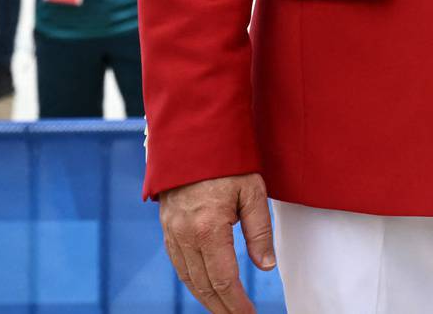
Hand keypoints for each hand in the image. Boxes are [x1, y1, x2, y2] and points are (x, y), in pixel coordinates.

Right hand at [159, 172, 274, 313]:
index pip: (224, 280)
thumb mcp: (253, 191)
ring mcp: (172, 232)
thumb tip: (266, 266)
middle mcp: (185, 235)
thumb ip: (259, 231)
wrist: (193, 136)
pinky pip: (178, 263)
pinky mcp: (167, 227)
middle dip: (223, 307)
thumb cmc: (228, 160)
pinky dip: (192, 281)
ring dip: (206, 298)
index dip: (237, 303)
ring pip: (188, 278)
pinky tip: (205, 286)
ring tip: (225, 309)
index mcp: (209, 228)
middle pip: (204, 285)